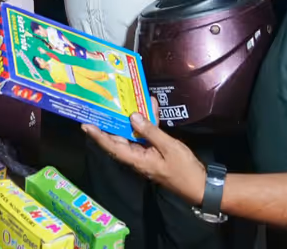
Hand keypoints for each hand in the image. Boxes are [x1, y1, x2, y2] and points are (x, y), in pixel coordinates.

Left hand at [83, 113, 207, 205]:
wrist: (200, 185)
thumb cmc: (183, 169)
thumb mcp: (168, 147)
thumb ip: (150, 131)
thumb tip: (132, 116)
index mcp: (136, 160)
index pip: (112, 146)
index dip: (98, 136)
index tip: (85, 125)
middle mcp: (137, 158)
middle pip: (119, 139)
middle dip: (110, 124)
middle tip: (99, 108)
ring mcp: (146, 155)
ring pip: (133, 135)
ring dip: (131, 119)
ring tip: (123, 102)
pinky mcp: (155, 152)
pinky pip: (146, 136)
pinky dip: (148, 123)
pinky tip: (150, 107)